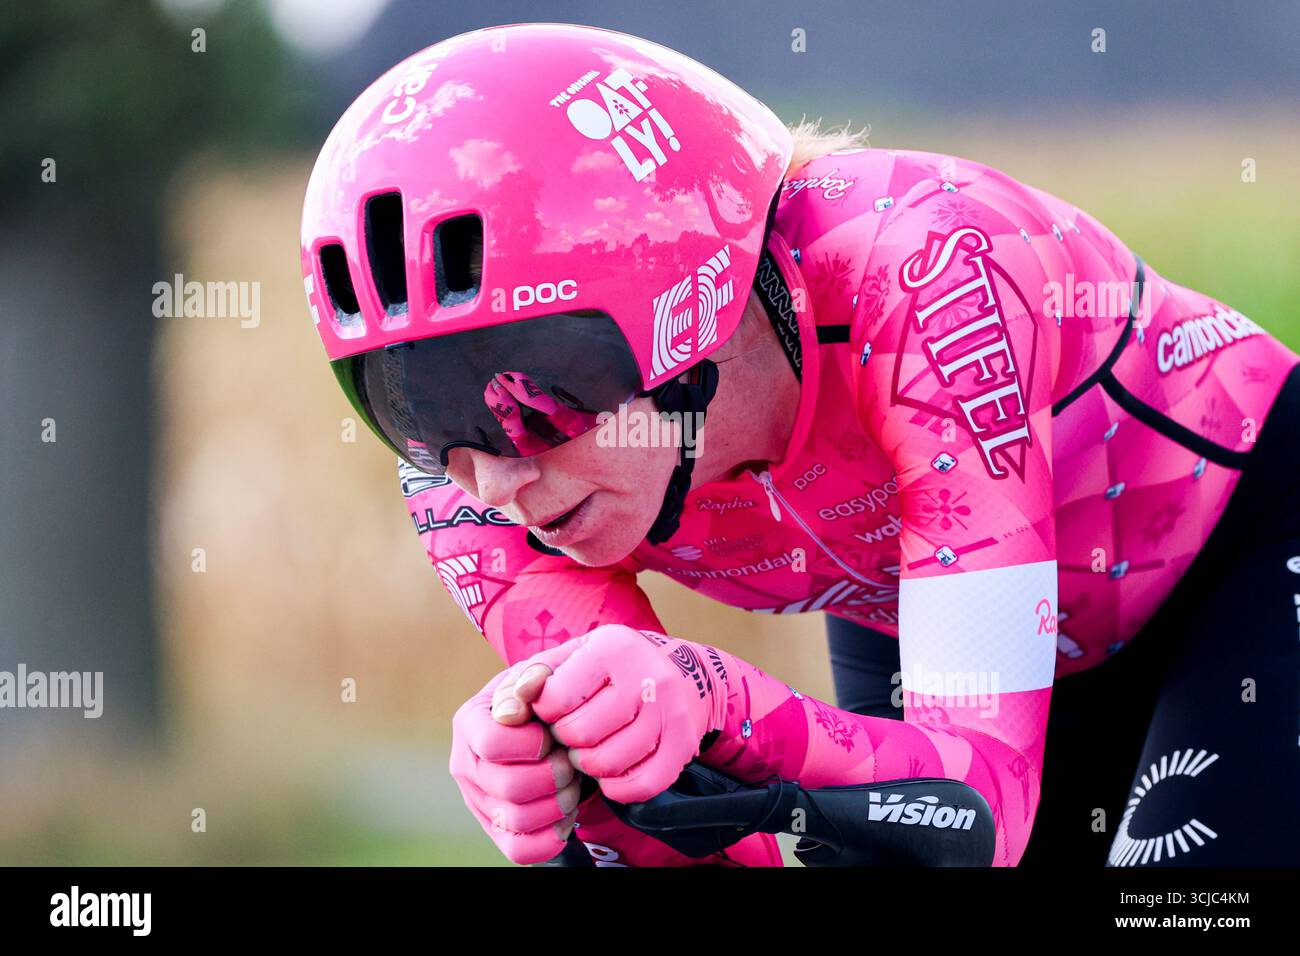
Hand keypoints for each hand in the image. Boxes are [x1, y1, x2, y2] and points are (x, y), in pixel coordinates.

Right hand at [449, 653, 585, 864]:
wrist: (553, 718)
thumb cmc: (547, 695)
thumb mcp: (543, 673)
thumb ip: (531, 679)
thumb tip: (512, 711)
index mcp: (470, 722)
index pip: (493, 744)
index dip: (533, 744)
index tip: (552, 735)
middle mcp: (465, 764)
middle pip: (509, 787)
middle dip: (554, 776)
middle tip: (570, 762)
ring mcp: (478, 800)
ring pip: (518, 821)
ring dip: (558, 805)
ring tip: (571, 784)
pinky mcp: (494, 829)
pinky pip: (520, 851)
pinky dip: (550, 838)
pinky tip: (564, 815)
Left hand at [527, 624, 729, 803]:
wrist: (682, 677)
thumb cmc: (609, 671)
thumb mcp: (571, 659)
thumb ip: (530, 680)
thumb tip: (502, 714)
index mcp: (613, 647)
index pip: (555, 698)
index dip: (546, 711)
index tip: (556, 707)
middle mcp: (648, 676)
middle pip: (580, 735)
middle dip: (566, 740)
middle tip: (571, 732)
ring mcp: (672, 713)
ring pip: (607, 764)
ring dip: (588, 765)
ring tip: (589, 749)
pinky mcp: (684, 747)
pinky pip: (638, 786)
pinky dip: (617, 786)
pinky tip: (613, 769)